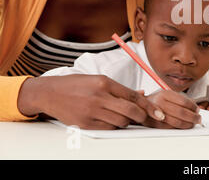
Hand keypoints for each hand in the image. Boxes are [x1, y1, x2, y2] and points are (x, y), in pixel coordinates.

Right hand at [17, 74, 164, 129]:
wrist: (50, 93)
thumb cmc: (77, 84)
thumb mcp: (99, 79)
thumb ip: (120, 89)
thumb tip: (142, 94)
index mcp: (104, 83)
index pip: (133, 96)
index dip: (148, 106)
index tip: (158, 112)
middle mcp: (99, 97)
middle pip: (130, 112)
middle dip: (142, 117)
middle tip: (144, 117)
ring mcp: (91, 112)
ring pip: (120, 123)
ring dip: (126, 122)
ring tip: (122, 116)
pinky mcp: (85, 124)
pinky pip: (108, 129)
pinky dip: (114, 127)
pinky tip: (110, 120)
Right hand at [143, 90, 201, 128]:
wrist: (138, 107)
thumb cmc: (156, 101)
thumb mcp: (166, 94)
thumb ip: (180, 99)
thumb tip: (194, 106)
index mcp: (164, 94)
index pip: (184, 101)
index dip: (193, 107)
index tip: (197, 110)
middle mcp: (160, 103)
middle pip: (182, 112)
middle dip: (193, 117)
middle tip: (198, 118)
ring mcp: (156, 114)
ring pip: (177, 122)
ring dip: (188, 124)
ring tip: (192, 123)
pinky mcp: (153, 124)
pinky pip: (170, 128)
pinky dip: (179, 128)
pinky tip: (183, 126)